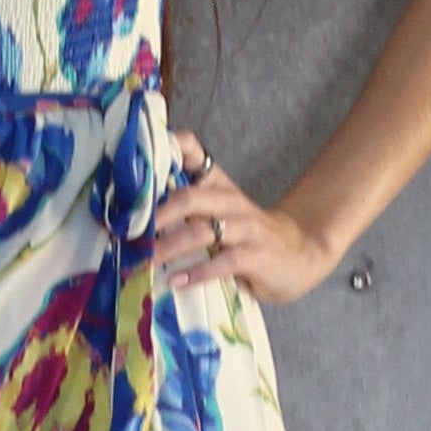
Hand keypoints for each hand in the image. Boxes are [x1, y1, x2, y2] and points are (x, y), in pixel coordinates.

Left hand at [149, 130, 341, 307]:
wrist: (302, 254)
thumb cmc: (248, 237)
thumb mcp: (219, 215)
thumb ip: (187, 211)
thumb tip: (133, 221)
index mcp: (218, 185)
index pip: (194, 153)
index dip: (168, 149)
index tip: (137, 161)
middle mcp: (230, 201)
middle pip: (190, 197)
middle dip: (157, 216)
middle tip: (128, 233)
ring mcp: (246, 228)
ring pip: (203, 230)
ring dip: (170, 247)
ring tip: (145, 261)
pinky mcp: (258, 255)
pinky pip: (225, 261)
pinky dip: (199, 272)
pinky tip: (178, 282)